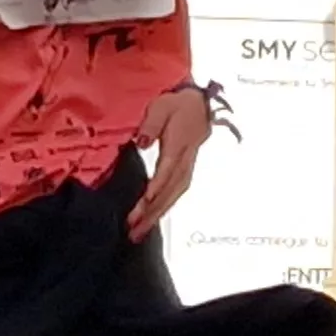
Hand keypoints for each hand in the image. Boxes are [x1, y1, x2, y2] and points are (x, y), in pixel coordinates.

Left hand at [126, 87, 212, 241]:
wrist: (200, 104)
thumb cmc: (178, 104)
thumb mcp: (162, 106)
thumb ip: (151, 123)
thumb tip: (143, 141)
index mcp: (178, 145)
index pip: (167, 169)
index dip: (156, 186)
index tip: (144, 201)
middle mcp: (185, 161)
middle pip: (170, 190)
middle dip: (153, 212)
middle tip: (135, 229)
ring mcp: (187, 168)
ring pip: (174, 196)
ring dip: (157, 215)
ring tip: (139, 232)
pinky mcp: (185, 171)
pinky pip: (176, 194)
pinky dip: (164, 209)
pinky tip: (152, 219)